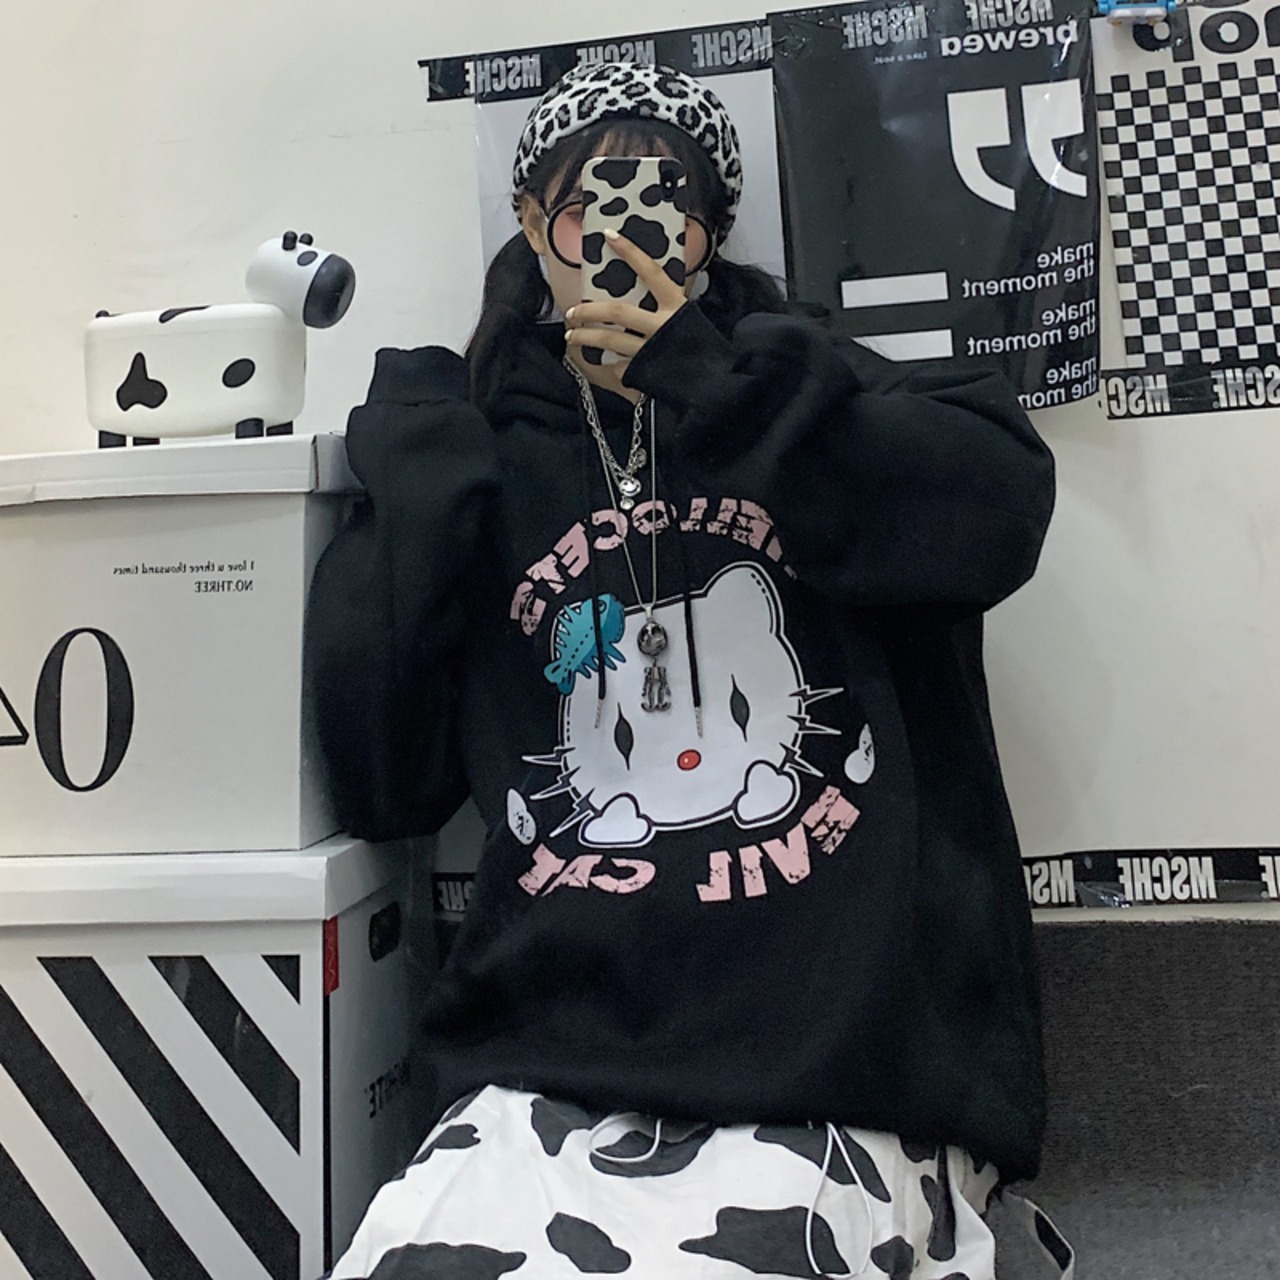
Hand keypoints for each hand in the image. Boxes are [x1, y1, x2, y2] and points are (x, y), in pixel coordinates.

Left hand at [564, 229, 687, 363]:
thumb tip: (641, 292)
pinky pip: (620, 365)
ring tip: (571, 336)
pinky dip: (610, 363)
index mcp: (676, 306)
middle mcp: (662, 326)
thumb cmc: (700, 347)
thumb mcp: (688, 318)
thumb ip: (666, 307)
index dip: (631, 252)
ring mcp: (651, 350)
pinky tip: (602, 361)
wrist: (714, 383)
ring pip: (610, 340)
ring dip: (585, 338)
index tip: (610, 235)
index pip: (651, 272)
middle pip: (617, 311)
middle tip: (572, 312)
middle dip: (589, 310)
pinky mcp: (644, 372)